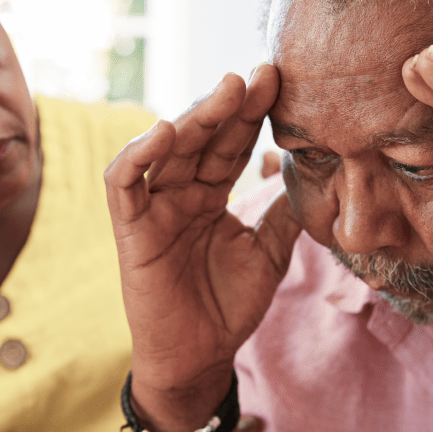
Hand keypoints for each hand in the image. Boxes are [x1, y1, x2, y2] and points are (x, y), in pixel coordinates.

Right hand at [105, 64, 301, 431]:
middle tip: (259, 74)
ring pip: (166, 150)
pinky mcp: (129, 230)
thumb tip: (309, 169)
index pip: (230, 145)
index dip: (251, 114)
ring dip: (194, 117)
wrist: (200, 357)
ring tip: (227, 90)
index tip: (278, 81)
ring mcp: (153, 209)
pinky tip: (165, 131)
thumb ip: (282, 212)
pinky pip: (123, 184)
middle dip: (229, 105)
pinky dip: (137, 155)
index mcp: (210, 196)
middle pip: (202, 139)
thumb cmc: (229, 306)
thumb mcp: (268, 252)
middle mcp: (180, 194)